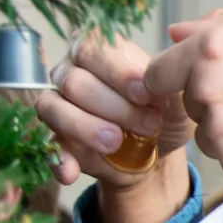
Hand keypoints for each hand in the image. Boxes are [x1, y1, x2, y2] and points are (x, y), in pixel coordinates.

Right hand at [38, 31, 190, 189]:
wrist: (160, 148)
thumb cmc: (164, 110)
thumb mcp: (175, 92)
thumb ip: (165, 78)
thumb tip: (152, 77)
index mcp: (98, 51)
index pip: (91, 49)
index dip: (116, 73)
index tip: (145, 95)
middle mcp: (70, 72)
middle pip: (74, 82)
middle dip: (114, 107)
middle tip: (149, 124)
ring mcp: (59, 104)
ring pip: (54, 107)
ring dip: (88, 128)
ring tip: (117, 142)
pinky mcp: (58, 139)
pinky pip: (48, 146)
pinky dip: (59, 160)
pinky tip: (71, 172)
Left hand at [146, 5, 222, 186]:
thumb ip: (220, 22)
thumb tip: (176, 32)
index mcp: (212, 48)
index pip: (157, 72)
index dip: (174, 77)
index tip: (196, 82)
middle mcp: (208, 88)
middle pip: (186, 104)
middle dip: (211, 102)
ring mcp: (220, 130)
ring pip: (205, 135)